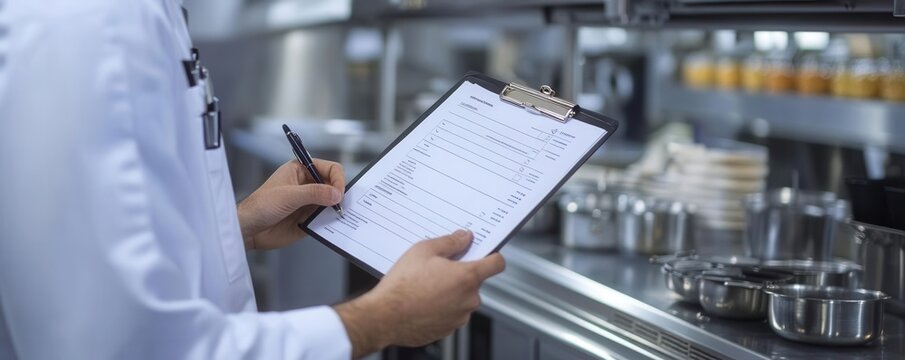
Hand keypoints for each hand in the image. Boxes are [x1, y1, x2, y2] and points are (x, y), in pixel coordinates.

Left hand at [237, 159, 344, 249]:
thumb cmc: (260, 206)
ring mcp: (309, 202)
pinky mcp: (309, 218)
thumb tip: (336, 193)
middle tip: (340, 205)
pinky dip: (332, 222)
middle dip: (340, 194)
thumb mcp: (288, 196)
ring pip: (332, 202)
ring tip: (338, 216)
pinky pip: (327, 219)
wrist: (249, 229)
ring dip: (337, 209)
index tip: (339, 193)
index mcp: (301, 170)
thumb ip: (314, 193)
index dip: (338, 179)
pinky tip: (331, 226)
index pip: (330, 168)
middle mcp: (308, 185)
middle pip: (334, 185)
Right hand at [333, 230, 505, 357]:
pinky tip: (423, 301)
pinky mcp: (448, 329)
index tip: (484, 253)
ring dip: (451, 292)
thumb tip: (464, 237)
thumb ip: (450, 242)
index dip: (492, 255)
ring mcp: (459, 317)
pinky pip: (451, 313)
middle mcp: (468, 299)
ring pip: (462, 298)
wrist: (384, 317)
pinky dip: (441, 307)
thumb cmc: (402, 285)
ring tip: (426, 286)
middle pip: (475, 281)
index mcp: (467, 277)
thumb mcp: (423, 250)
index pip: (497, 263)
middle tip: (438, 268)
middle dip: (460, 274)